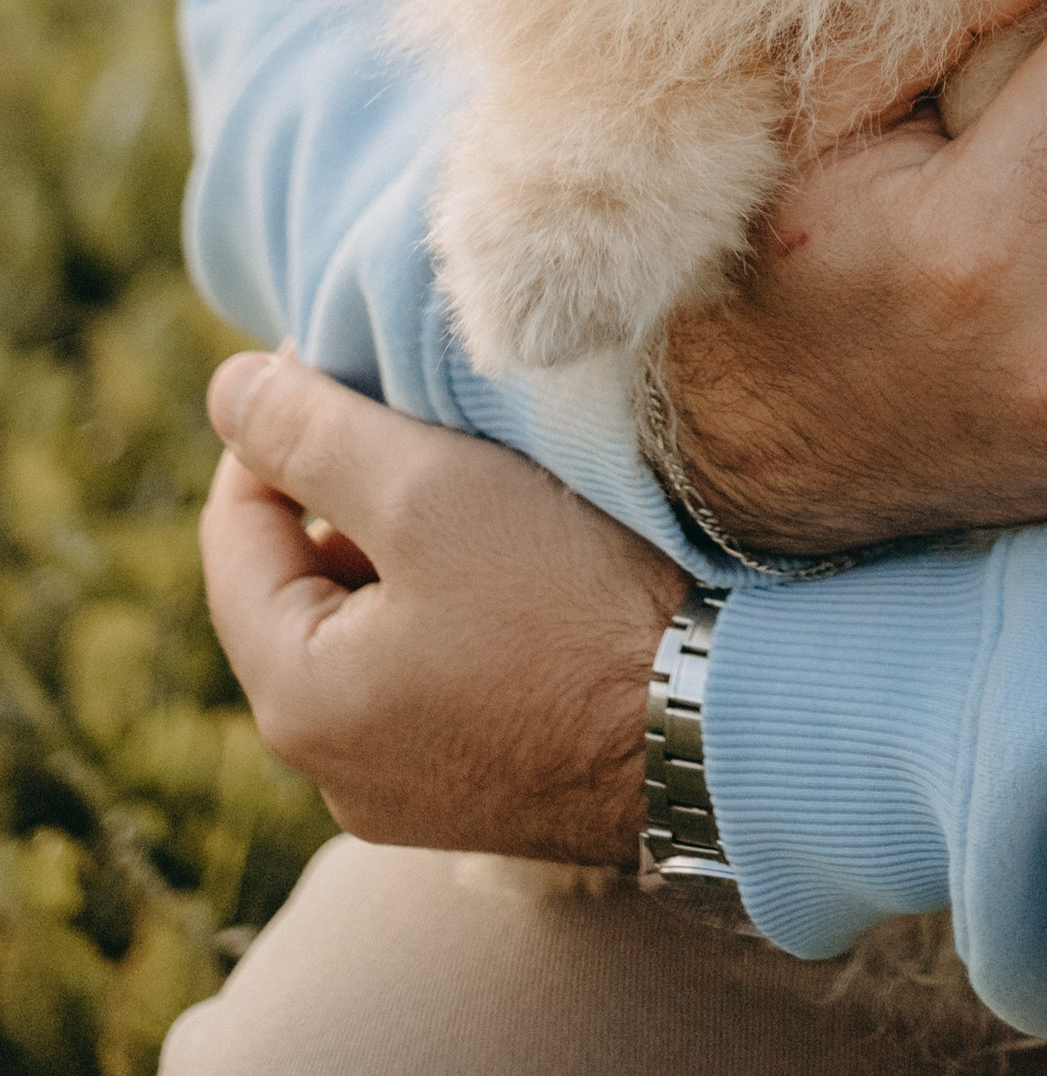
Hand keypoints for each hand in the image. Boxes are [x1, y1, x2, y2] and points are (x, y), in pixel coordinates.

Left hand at [200, 352, 684, 864]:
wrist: (719, 723)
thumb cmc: (571, 603)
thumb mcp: (429, 492)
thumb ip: (314, 433)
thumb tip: (227, 387)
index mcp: (297, 699)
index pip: (235, 530)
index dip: (278, 428)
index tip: (347, 359)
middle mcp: (332, 766)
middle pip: (300, 581)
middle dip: (345, 487)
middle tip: (424, 409)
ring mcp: (408, 787)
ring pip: (368, 625)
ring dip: (402, 544)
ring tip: (479, 476)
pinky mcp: (479, 786)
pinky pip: (425, 673)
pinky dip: (450, 603)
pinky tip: (520, 557)